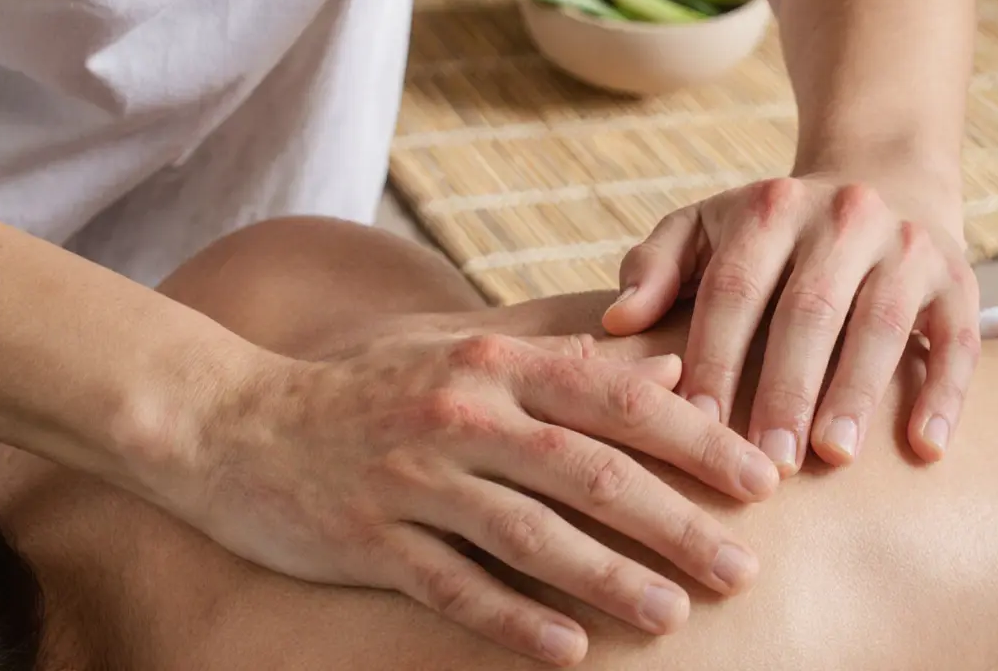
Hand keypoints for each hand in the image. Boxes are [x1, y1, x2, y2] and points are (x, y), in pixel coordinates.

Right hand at [183, 331, 775, 665]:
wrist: (234, 421)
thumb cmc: (372, 391)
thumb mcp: (467, 356)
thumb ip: (568, 365)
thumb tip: (669, 375)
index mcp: (493, 362)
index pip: (614, 398)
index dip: (695, 438)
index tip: (763, 477)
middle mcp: (459, 413)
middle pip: (587, 471)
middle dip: (673, 520)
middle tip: (744, 566)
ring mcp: (410, 479)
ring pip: (527, 534)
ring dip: (606, 576)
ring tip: (675, 614)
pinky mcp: (366, 540)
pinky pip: (451, 587)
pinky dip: (512, 619)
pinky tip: (569, 650)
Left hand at [603, 173, 980, 474]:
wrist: (882, 181)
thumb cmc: (771, 232)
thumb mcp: (706, 228)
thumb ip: (656, 266)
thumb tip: (617, 320)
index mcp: (770, 209)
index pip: (734, 289)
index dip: (714, 358)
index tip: (694, 427)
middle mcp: (843, 217)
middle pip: (808, 311)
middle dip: (784, 390)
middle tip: (765, 466)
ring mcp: (907, 245)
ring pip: (882, 323)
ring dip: (856, 393)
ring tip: (834, 457)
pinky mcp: (960, 277)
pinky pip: (958, 338)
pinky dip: (944, 392)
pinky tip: (925, 446)